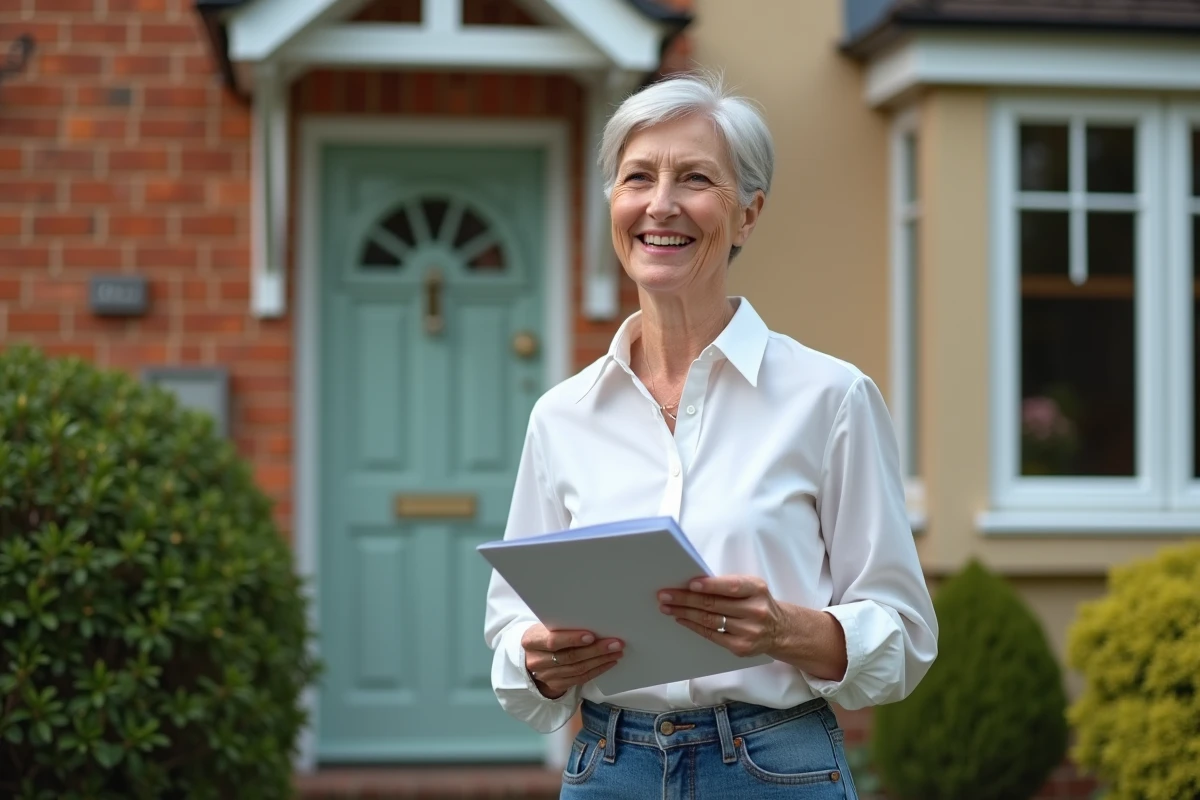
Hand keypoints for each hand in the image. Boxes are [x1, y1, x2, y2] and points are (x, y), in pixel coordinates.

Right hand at [522, 624, 623, 699]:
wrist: (532, 655)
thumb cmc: (544, 634)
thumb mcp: (546, 626)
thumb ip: (563, 625)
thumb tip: (594, 622)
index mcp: (531, 641)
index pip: (552, 641)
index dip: (572, 639)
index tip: (592, 635)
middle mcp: (536, 661)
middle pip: (569, 657)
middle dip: (595, 650)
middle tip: (615, 643)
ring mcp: (546, 676)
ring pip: (577, 669)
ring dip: (600, 660)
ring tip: (616, 652)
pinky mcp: (557, 685)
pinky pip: (580, 679)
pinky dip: (597, 670)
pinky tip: (609, 662)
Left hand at [658, 575, 784, 658]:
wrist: (779, 630)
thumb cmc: (757, 602)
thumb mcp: (751, 587)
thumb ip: (728, 585)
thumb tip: (693, 584)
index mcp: (757, 589)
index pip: (731, 586)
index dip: (710, 585)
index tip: (689, 583)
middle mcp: (755, 611)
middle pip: (714, 604)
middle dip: (686, 598)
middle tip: (665, 595)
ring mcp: (748, 631)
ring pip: (710, 620)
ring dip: (684, 612)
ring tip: (666, 606)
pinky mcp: (741, 647)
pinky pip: (711, 635)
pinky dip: (693, 626)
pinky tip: (681, 619)